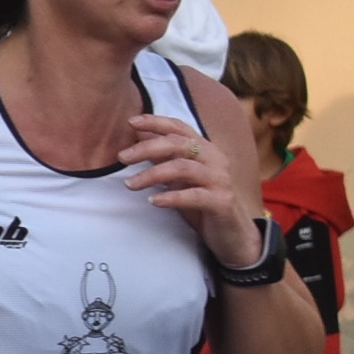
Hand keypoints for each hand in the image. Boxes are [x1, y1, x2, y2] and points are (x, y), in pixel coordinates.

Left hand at [120, 114, 260, 266]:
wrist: (231, 232)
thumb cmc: (201, 200)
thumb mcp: (179, 177)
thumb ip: (164, 157)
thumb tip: (139, 137)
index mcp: (205, 148)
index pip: (179, 127)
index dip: (156, 122)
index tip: (131, 122)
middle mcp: (215, 158)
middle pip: (179, 144)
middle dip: (147, 148)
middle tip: (122, 157)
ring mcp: (220, 179)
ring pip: (183, 168)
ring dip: (152, 174)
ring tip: (129, 184)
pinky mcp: (221, 201)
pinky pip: (194, 196)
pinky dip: (171, 197)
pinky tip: (153, 201)